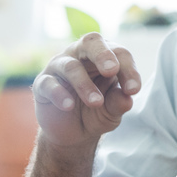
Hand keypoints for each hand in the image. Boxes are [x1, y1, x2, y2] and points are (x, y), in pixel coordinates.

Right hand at [33, 33, 141, 151]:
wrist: (73, 134)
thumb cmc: (96, 113)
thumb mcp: (111, 112)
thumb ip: (118, 103)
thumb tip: (126, 98)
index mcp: (104, 57)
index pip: (119, 53)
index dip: (128, 69)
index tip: (133, 90)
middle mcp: (81, 55)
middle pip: (91, 42)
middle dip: (103, 55)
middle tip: (112, 70)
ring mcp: (59, 67)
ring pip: (71, 66)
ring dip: (85, 85)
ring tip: (96, 102)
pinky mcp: (43, 83)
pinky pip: (49, 84)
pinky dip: (60, 94)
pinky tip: (69, 106)